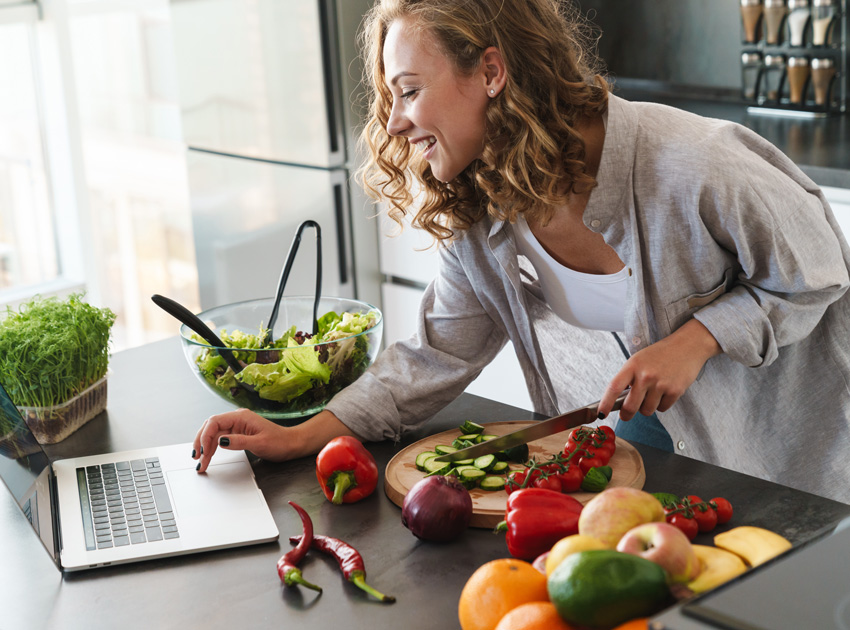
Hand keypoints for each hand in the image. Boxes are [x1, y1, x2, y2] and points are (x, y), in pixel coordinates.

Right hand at [192, 408, 358, 472]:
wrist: (292, 444)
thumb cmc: (280, 442)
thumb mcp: (259, 443)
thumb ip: (239, 441)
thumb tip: (220, 441)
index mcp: (241, 416)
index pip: (214, 421)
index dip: (205, 435)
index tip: (203, 451)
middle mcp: (237, 419)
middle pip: (210, 427)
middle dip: (201, 442)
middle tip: (197, 458)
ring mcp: (237, 426)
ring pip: (214, 434)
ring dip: (205, 447)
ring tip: (201, 462)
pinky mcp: (238, 434)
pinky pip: (220, 439)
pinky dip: (213, 448)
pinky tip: (209, 456)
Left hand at [598, 319, 721, 420]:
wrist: (687, 346)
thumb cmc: (660, 354)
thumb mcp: (639, 360)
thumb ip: (629, 378)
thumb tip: (619, 401)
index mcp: (633, 365)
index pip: (614, 387)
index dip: (605, 403)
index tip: (601, 414)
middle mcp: (645, 375)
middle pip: (630, 407)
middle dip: (626, 415)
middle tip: (626, 415)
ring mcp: (660, 384)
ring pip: (646, 411)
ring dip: (646, 408)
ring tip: (651, 395)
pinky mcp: (675, 391)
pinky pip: (662, 409)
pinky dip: (661, 405)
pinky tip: (664, 392)